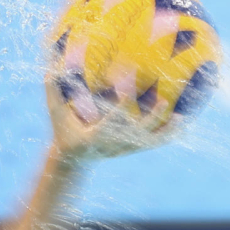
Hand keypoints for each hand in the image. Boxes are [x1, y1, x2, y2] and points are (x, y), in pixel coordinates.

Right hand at [46, 72, 170, 162]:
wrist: (72, 157)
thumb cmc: (64, 131)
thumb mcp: (56, 114)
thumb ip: (53, 93)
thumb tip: (48, 71)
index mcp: (93, 136)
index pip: (109, 123)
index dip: (119, 109)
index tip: (127, 94)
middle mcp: (111, 145)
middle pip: (135, 134)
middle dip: (151, 120)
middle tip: (162, 102)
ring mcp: (122, 149)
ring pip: (148, 142)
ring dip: (165, 131)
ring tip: (181, 117)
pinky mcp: (129, 149)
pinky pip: (151, 143)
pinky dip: (166, 135)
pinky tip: (181, 125)